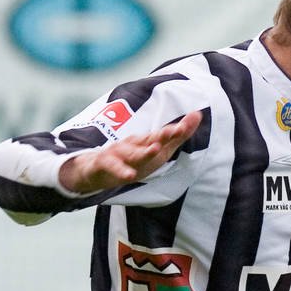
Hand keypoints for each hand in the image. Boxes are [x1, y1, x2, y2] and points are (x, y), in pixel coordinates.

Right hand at [58, 110, 201, 195]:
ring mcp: (118, 153)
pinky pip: (113, 167)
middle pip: (150, 140)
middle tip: (176, 131)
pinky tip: (129, 175)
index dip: (177, 131)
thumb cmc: (129, 160)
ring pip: (131, 153)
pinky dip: (120, 170)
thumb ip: (176, 136)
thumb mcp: (155, 150)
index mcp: (145, 142)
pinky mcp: (104, 164)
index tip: (192, 121)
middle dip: (163, 135)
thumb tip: (198, 115)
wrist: (92, 170)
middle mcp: (133, 144)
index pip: (164, 135)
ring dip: (143, 152)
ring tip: (155, 149)